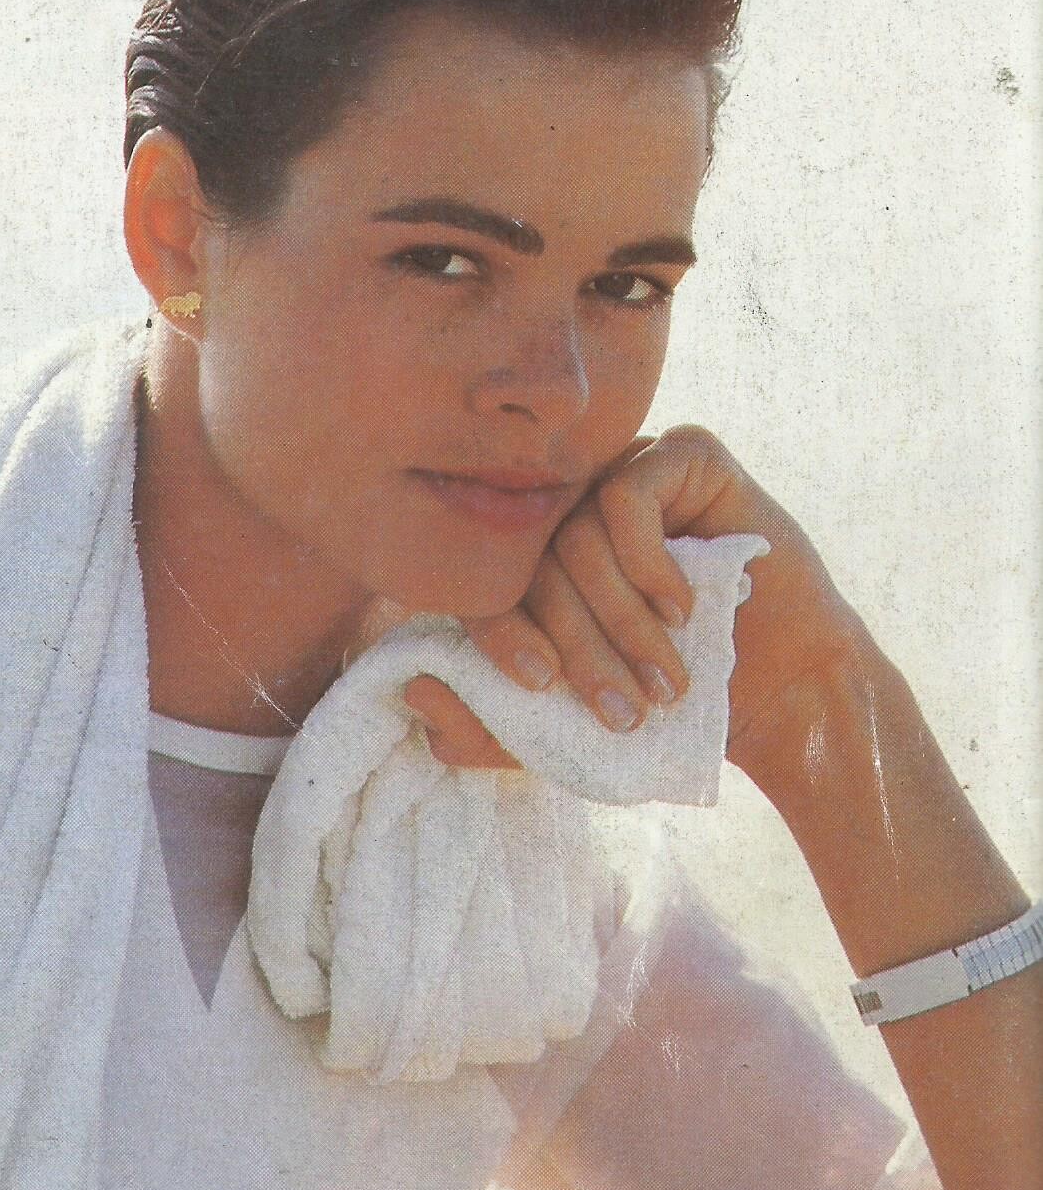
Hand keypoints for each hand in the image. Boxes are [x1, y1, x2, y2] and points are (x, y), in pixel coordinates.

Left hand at [400, 429, 864, 789]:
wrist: (779, 694)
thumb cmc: (667, 709)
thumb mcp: (563, 734)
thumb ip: (487, 723)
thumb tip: (411, 688)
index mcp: (532, 562)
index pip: (478, 581)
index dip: (498, 636)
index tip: (539, 686)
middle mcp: (570, 509)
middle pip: (529, 561)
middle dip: (576, 647)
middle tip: (620, 709)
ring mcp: (623, 475)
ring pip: (576, 534)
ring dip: (621, 621)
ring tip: (665, 678)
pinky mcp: (683, 456)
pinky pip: (628, 495)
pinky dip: (648, 564)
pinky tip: (684, 609)